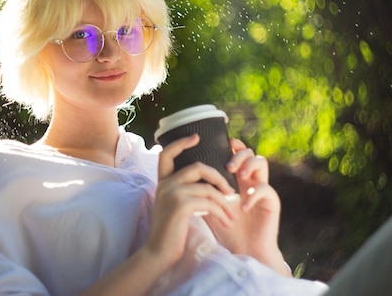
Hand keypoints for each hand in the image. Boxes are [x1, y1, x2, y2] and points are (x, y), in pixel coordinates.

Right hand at [143, 134, 236, 266]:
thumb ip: (185, 193)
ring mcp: (172, 193)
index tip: (196, 137)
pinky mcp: (180, 205)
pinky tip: (226, 221)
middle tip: (231, 191)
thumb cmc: (170, 233)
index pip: (167, 154)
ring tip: (232, 215)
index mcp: (163, 182)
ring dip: (224, 202)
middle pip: (198, 167)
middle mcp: (165, 184)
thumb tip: (210, 186)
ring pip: (208, 188)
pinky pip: (209, 202)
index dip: (181, 143)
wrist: (159, 253)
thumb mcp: (175, 207)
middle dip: (219, 177)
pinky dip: (221, 211)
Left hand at [203, 139, 289, 275]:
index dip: (232, 144)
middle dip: (238, 154)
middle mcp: (250, 180)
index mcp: (236, 178)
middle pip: (249, 152)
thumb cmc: (225, 229)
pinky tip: (243, 206)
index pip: (237, 153)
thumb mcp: (209, 206)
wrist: (242, 251)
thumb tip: (181, 173)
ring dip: (248, 166)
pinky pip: (265, 189)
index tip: (223, 143)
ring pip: (261, 162)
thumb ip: (201, 189)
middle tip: (229, 166)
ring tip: (238, 176)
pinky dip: (253, 195)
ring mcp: (262, 188)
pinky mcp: (271, 201)